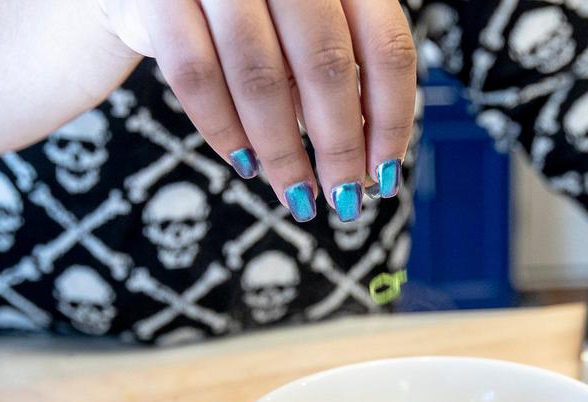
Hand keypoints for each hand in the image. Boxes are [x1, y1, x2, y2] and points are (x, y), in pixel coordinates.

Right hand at [99, 0, 416, 219]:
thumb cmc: (249, 9)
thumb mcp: (304, 28)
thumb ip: (336, 72)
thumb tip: (369, 164)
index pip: (384, 46)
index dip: (391, 118)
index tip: (385, 172)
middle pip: (326, 66)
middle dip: (340, 147)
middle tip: (344, 197)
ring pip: (261, 78)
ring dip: (284, 152)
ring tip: (298, 194)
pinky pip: (196, 77)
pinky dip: (224, 131)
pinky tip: (246, 163)